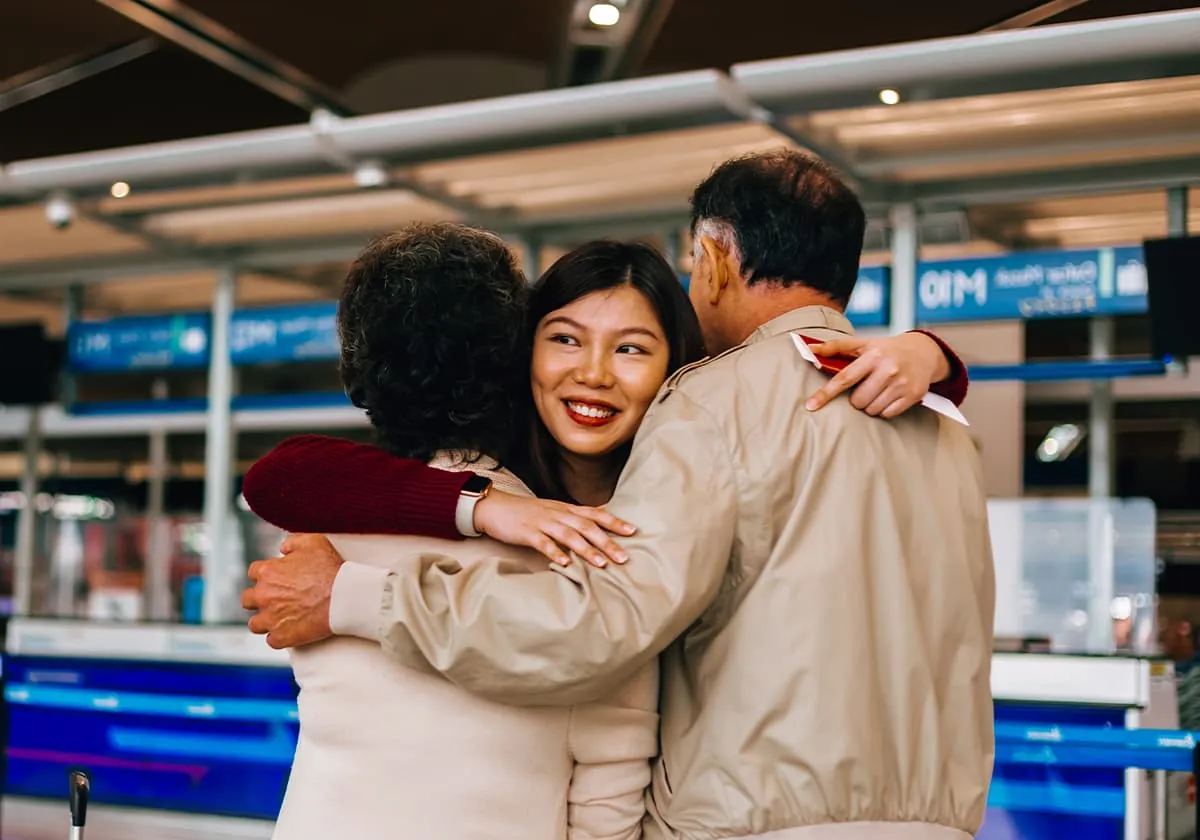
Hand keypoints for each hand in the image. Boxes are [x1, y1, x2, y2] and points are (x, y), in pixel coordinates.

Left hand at [242, 533, 342, 648]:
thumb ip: (292, 541)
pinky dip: (280, 637)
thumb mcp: (313, 541)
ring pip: (255, 624)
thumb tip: (283, 548)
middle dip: (259, 599)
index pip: (253, 572)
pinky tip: (291, 632)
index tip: (275, 579)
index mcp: (268, 572)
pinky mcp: (282, 637)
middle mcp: (264, 595)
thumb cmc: (331, 568)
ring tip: (279, 619)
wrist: (344, 596)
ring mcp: (271, 618)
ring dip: (265, 621)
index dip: (265, 575)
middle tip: (274, 600)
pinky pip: (272, 641)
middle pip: (247, 599)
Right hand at [473, 490, 635, 567]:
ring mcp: (543, 523)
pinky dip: (555, 553)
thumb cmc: (527, 513)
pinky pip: (543, 543)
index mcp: (566, 510)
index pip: (595, 514)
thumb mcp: (554, 511)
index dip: (614, 521)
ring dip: (587, 550)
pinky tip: (564, 564)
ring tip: (602, 564)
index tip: (633, 531)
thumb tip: (599, 521)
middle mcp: (558, 514)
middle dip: (607, 542)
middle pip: (587, 527)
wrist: (496, 507)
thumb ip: (574, 518)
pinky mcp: (527, 532)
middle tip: (624, 557)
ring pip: (569, 535)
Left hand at [804, 332, 948, 417]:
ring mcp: (901, 384)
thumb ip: (836, 346)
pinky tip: (889, 396)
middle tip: (866, 386)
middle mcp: (888, 369)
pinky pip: (887, 414)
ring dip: (870, 405)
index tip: (811, 406)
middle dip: (857, 398)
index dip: (826, 393)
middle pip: (857, 401)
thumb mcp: (863, 344)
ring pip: (871, 410)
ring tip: (879, 390)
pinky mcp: (913, 396)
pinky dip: (884, 409)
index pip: (844, 378)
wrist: (923, 352)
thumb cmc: (886, 349)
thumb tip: (808, 347)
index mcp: (873, 355)